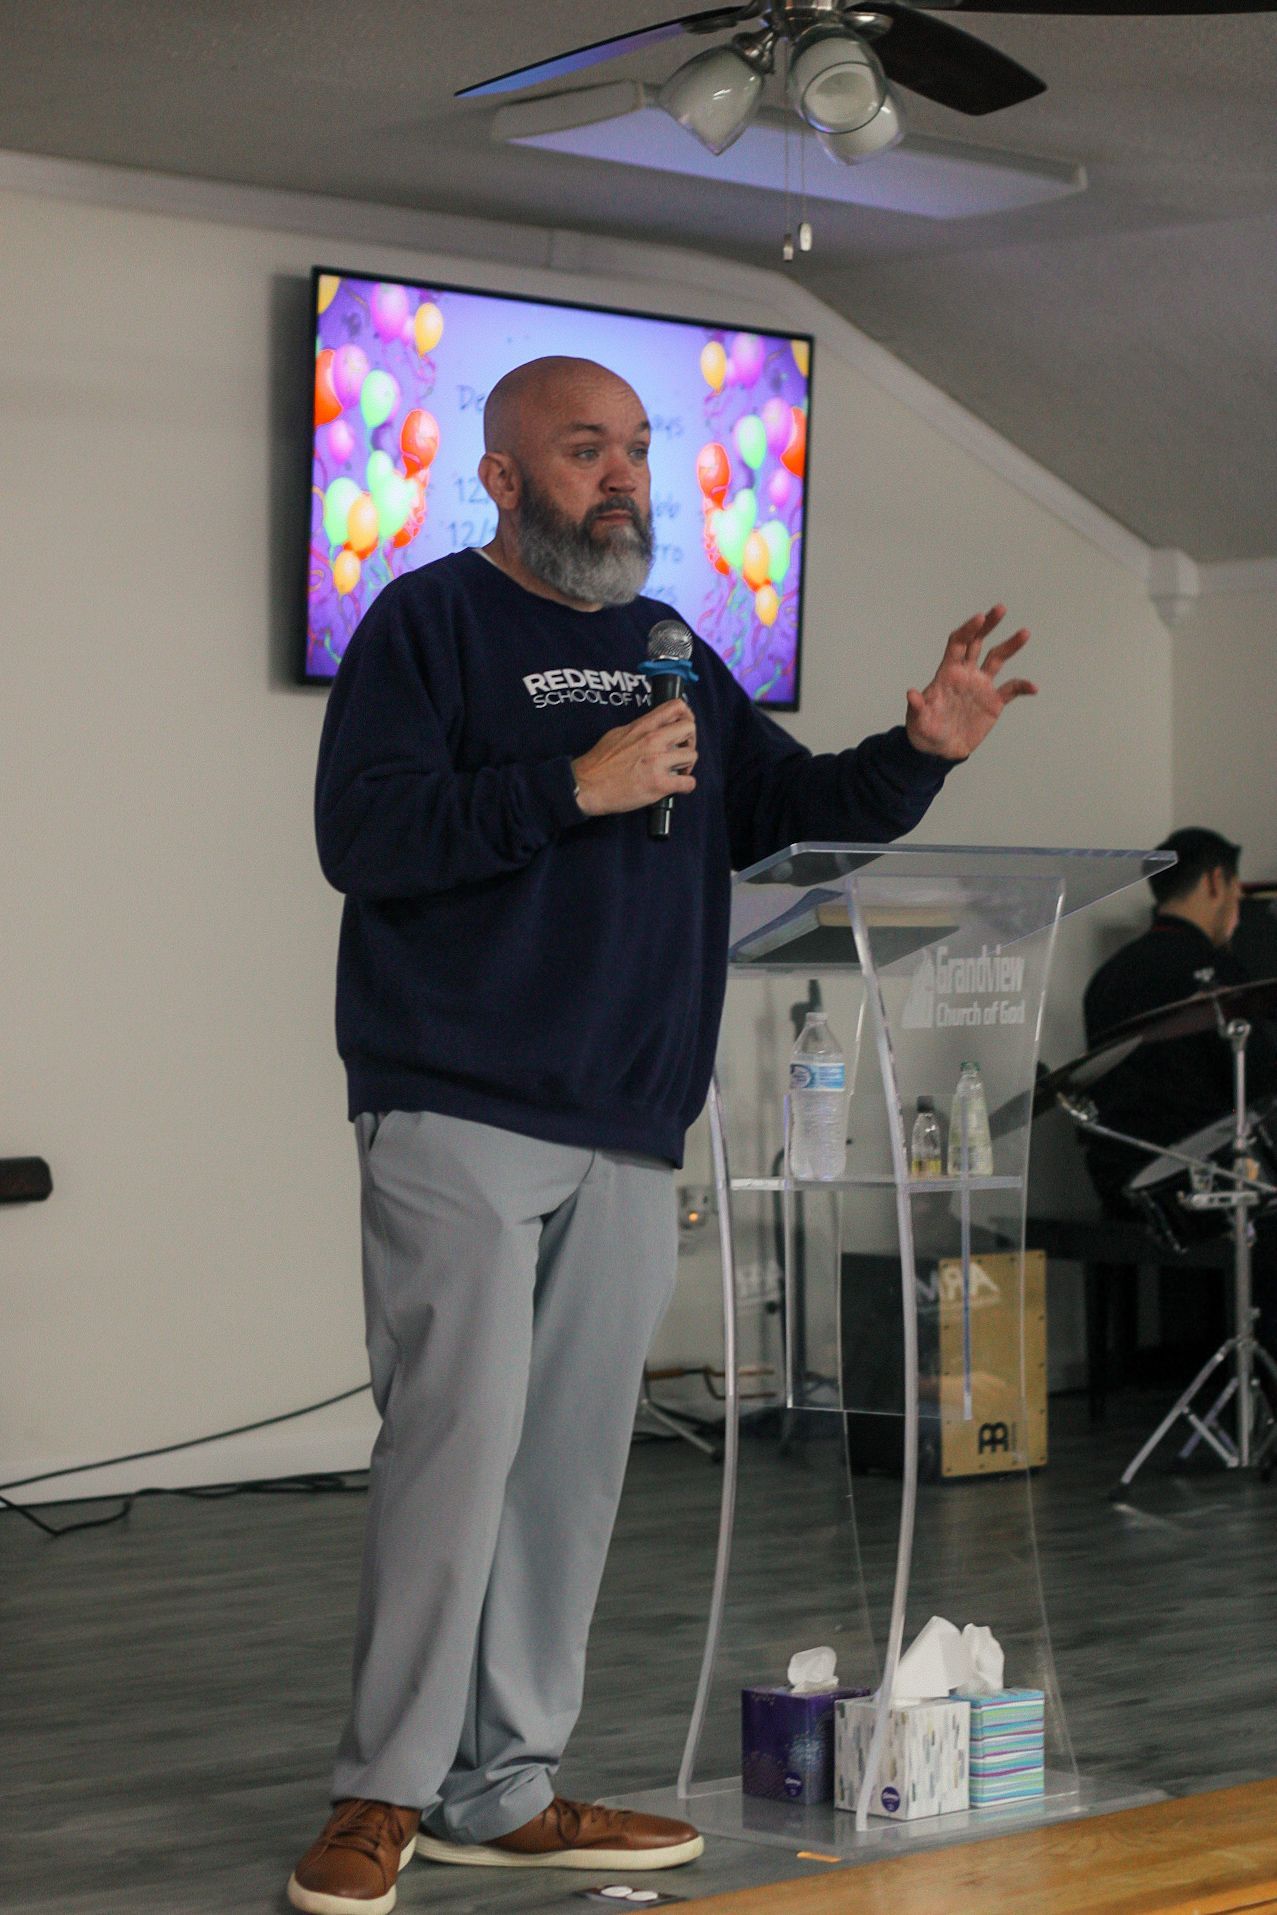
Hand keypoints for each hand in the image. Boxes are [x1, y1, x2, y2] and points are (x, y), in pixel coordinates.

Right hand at [572, 699, 697, 817]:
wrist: (586, 786)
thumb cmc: (598, 763)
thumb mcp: (618, 733)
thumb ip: (639, 728)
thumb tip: (654, 727)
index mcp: (642, 727)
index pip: (675, 707)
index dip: (686, 714)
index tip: (683, 725)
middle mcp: (653, 740)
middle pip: (690, 728)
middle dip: (690, 740)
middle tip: (681, 751)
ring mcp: (657, 762)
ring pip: (692, 756)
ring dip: (687, 765)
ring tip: (676, 772)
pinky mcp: (659, 785)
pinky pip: (688, 783)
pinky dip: (686, 786)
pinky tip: (676, 786)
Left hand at [905, 606, 1036, 760]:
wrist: (940, 751)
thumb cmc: (924, 732)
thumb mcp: (917, 721)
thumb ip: (917, 707)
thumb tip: (911, 694)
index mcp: (947, 673)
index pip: (958, 643)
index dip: (968, 629)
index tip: (979, 617)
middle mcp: (966, 674)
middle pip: (978, 642)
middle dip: (988, 624)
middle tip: (1000, 608)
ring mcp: (981, 686)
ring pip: (997, 659)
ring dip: (1010, 645)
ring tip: (1025, 632)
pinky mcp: (993, 702)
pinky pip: (1011, 689)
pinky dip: (1022, 687)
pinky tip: (1033, 687)